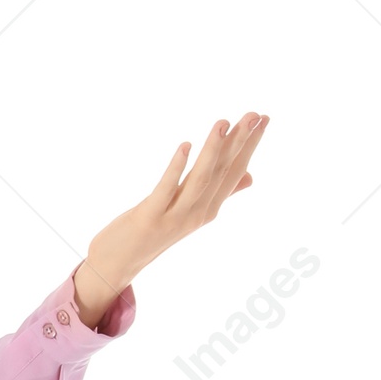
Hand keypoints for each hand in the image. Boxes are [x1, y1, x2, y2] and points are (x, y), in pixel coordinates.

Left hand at [72, 112, 269, 326]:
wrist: (117, 265)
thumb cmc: (153, 233)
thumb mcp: (188, 211)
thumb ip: (218, 193)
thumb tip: (250, 177)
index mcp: (208, 208)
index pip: (235, 172)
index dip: (250, 145)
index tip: (263, 118)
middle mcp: (197, 213)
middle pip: (222, 172)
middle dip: (239, 143)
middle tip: (255, 114)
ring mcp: (175, 217)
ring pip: (200, 179)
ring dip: (212, 150)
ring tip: (223, 122)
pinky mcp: (150, 218)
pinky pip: (166, 190)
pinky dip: (177, 167)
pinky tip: (185, 145)